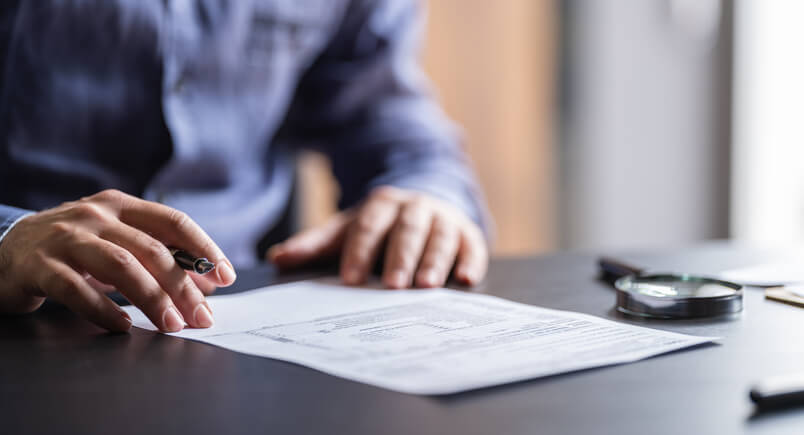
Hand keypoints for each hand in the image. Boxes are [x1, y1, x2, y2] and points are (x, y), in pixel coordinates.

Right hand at [0, 190, 235, 331]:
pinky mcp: (39, 266)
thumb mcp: (115, 242)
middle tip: (203, 317)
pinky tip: (122, 328)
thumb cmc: (73, 250)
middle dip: (183, 286)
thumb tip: (206, 284)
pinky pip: (76, 289)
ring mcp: (66, 238)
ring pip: (121, 266)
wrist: (3, 250)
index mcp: (121, 206)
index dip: (204, 249)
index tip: (226, 276)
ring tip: (172, 325)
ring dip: (152, 299)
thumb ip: (157, 257)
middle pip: (152, 249)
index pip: (173, 222)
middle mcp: (95, 216)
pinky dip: (103, 310)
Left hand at [268, 186, 487, 287]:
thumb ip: (315, 245)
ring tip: (427, 286)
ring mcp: (444, 219)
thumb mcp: (346, 230)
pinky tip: (466, 279)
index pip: (367, 227)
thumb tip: (278, 258)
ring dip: (435, 261)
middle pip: (406, 230)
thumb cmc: (379, 228)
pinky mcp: (467, 233)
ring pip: (440, 237)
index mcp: (381, 205)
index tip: (350, 279)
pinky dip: (470, 261)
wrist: (422, 206)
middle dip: (400, 258)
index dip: (359, 252)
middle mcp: (414, 208)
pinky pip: (472, 245)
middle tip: (392, 286)